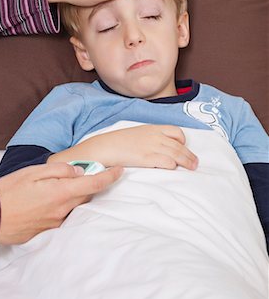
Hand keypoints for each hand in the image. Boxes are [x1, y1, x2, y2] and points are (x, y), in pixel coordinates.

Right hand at [0, 162, 122, 244]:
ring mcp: (56, 223)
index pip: (94, 184)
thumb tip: (79, 171)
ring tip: (61, 188)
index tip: (120, 170)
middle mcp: (63, 210)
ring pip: (76, 206)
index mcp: (60, 192)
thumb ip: (59, 169)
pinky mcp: (49, 231)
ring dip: (77, 196)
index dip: (110, 176)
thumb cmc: (9, 192)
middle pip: (87, 196)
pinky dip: (65, 207)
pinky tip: (51, 201)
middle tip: (85, 173)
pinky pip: (65, 216)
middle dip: (91, 184)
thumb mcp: (33, 171)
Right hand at [49, 125, 197, 170]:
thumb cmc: (116, 143)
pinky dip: (173, 165)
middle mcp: (154, 136)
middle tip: (195, 163)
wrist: (103, 147)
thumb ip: (146, 139)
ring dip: (186, 161)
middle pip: (179, 144)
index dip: (182, 141)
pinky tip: (174, 169)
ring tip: (192, 168)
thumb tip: (155, 148)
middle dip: (189, 154)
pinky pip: (166, 161)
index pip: (175, 131)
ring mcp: (151, 146)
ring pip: (177, 153)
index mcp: (151, 129)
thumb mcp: (134, 136)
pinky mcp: (146, 158)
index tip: (183, 148)